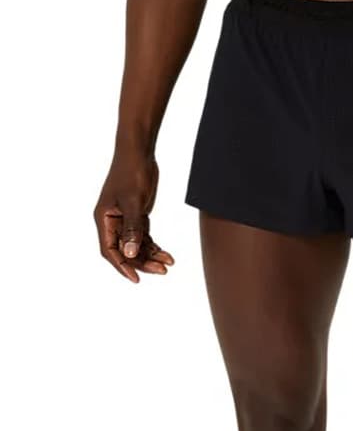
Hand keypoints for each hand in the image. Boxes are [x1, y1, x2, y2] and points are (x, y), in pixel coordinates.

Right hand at [94, 149, 173, 282]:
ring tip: (169, 263)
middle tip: (162, 271)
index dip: (122, 266)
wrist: (139, 151)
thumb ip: (132, 229)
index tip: (136, 278)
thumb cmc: (132, 172)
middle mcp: (112, 222)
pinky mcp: (136, 215)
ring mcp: (124, 219)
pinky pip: (144, 237)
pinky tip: (167, 254)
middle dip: (143, 262)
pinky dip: (154, 246)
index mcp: (104, 219)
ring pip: (136, 246)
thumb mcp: (133, 202)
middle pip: (125, 251)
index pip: (109, 250)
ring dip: (151, 256)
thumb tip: (129, 254)